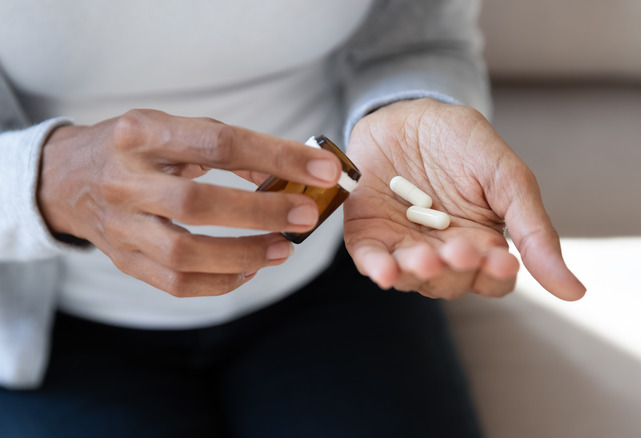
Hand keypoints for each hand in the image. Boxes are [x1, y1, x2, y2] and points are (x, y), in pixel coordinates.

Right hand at [37, 109, 341, 296]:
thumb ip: (226, 146)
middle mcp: (124, 180)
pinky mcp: (122, 260)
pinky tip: (250, 271)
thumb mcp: (172, 129)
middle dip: (262, 212)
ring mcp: (120, 225)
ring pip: (184, 254)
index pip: (218, 143)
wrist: (66, 178)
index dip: (276, 156)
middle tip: (306, 215)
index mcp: (142, 133)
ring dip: (245, 255)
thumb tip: (289, 173)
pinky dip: (221, 282)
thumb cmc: (135, 149)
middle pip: (197, 204)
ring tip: (285, 248)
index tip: (323, 168)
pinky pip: (175, 284)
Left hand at [343, 99, 585, 300]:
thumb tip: (576, 293)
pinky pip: (371, 260)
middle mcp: (443, 253)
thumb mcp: (507, 177)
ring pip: (412, 277)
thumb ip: (534, 230)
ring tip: (425, 258)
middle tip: (459, 249)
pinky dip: (378, 268)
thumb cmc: (464, 144)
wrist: (409, 111)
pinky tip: (384, 271)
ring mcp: (404, 246)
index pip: (494, 279)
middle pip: (452, 282)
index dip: (496, 275)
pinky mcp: (369, 235)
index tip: (502, 259)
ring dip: (419, 272)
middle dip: (456, 270)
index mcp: (482, 244)